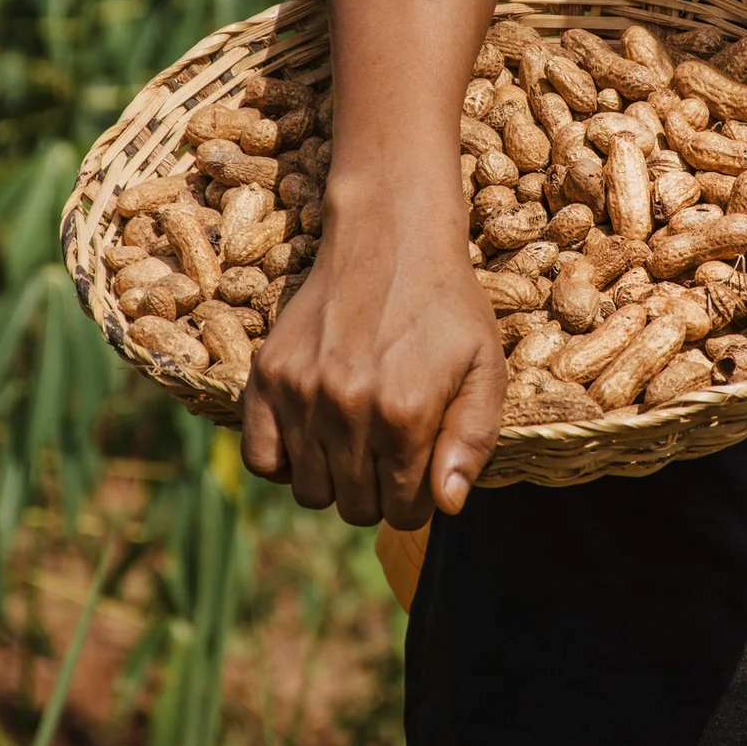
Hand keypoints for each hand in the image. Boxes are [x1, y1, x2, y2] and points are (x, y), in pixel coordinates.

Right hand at [240, 187, 506, 528]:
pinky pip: (261, 459)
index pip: (405, 510)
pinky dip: (286, 461)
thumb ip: (472, 440)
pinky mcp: (268, 375)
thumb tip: (448, 503)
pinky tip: (314, 435)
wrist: (390, 235)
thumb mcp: (485, 367)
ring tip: (357, 439)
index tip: (422, 469)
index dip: (419, 498)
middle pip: (355, 507)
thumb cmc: (446, 304)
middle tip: (392, 452)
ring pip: (311, 491)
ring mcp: (301, 391)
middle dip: (380, 492)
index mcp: (405, 412)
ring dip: (336, 478)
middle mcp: (347, 407)